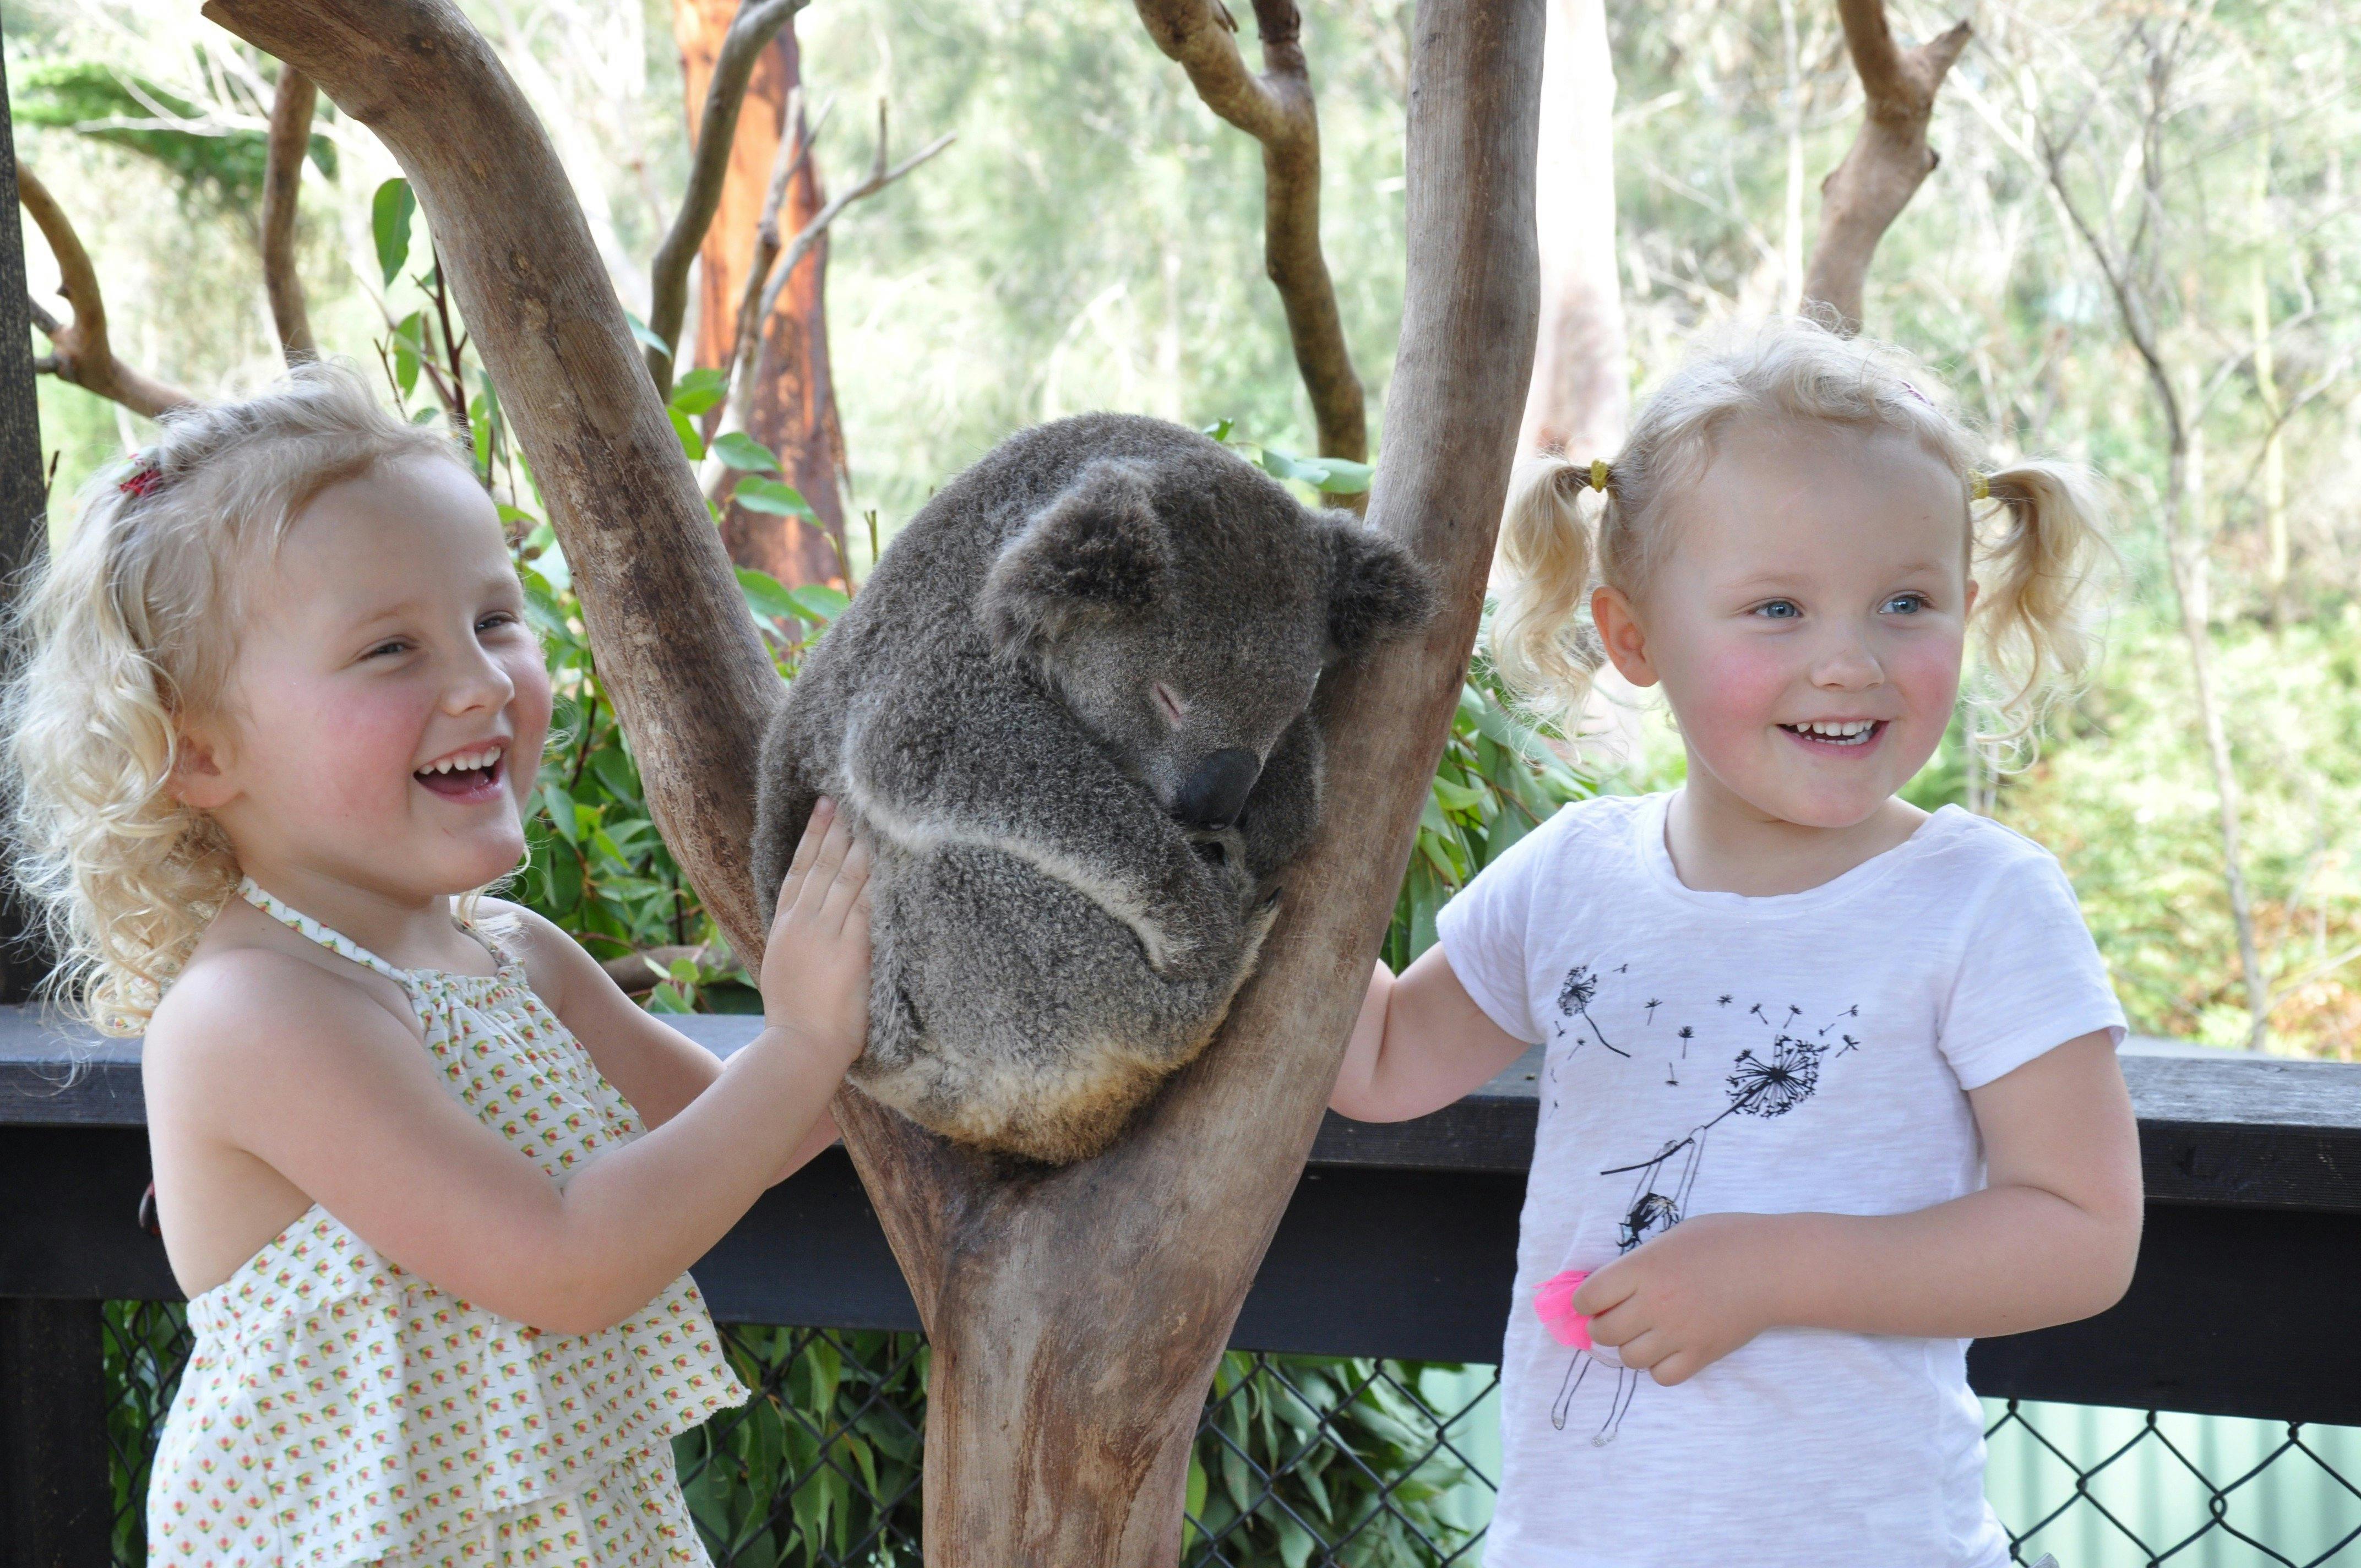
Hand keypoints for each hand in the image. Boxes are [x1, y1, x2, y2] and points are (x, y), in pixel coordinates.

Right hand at [759, 797, 872, 1066]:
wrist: (799, 1047)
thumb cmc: (796, 1019)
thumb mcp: (785, 969)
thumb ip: (798, 941)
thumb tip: (809, 921)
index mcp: (784, 928)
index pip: (799, 871)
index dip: (812, 836)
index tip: (823, 808)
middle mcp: (803, 924)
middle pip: (822, 865)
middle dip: (837, 829)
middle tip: (849, 795)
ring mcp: (826, 935)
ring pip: (845, 878)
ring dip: (860, 845)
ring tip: (872, 815)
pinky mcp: (852, 950)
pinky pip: (868, 906)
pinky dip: (878, 881)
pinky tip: (889, 859)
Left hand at [1571, 1212, 1786, 1385]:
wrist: (1773, 1266)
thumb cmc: (1723, 1241)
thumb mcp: (1670, 1238)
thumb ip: (1638, 1264)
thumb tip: (1609, 1287)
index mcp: (1643, 1268)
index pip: (1587, 1297)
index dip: (1584, 1300)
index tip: (1591, 1299)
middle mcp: (1655, 1303)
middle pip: (1603, 1331)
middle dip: (1601, 1325)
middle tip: (1615, 1316)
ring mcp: (1678, 1333)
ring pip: (1628, 1358)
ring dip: (1629, 1346)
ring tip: (1645, 1331)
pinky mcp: (1701, 1355)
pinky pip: (1662, 1376)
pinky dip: (1659, 1366)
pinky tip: (1668, 1348)